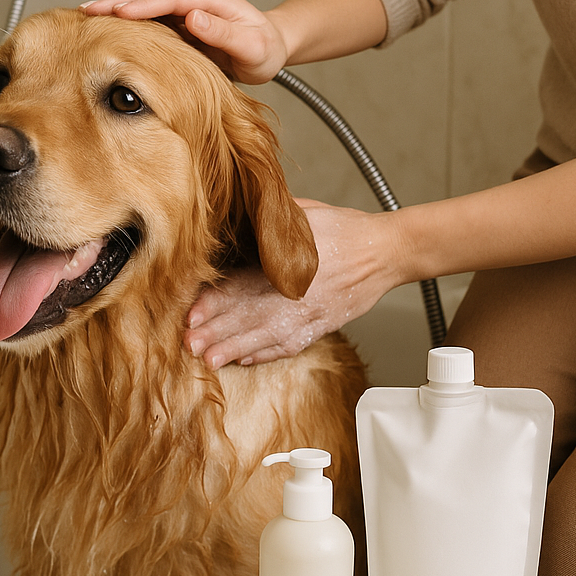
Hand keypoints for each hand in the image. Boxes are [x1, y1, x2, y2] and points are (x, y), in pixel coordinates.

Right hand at [81, 0, 288, 83]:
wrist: (269, 48)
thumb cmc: (263, 50)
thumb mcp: (252, 47)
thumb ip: (225, 33)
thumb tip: (194, 18)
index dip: (142, 4)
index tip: (117, 13)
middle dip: (118, 0)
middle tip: (86, 11)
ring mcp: (185, 0)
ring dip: (116, 5)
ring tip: (86, 14)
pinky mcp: (178, 13)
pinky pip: (148, 11)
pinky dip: (126, 15)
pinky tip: (105, 22)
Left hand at [185, 200, 402, 367]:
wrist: (386, 251)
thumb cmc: (346, 229)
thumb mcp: (305, 214)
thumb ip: (273, 221)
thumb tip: (239, 216)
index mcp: (290, 265)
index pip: (244, 285)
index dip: (216, 301)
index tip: (192, 311)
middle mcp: (297, 294)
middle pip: (249, 315)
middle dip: (217, 332)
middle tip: (188, 344)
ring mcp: (310, 315)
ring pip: (266, 336)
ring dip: (236, 350)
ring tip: (210, 360)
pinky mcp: (322, 327)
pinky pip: (290, 346)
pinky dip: (266, 355)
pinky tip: (246, 361)